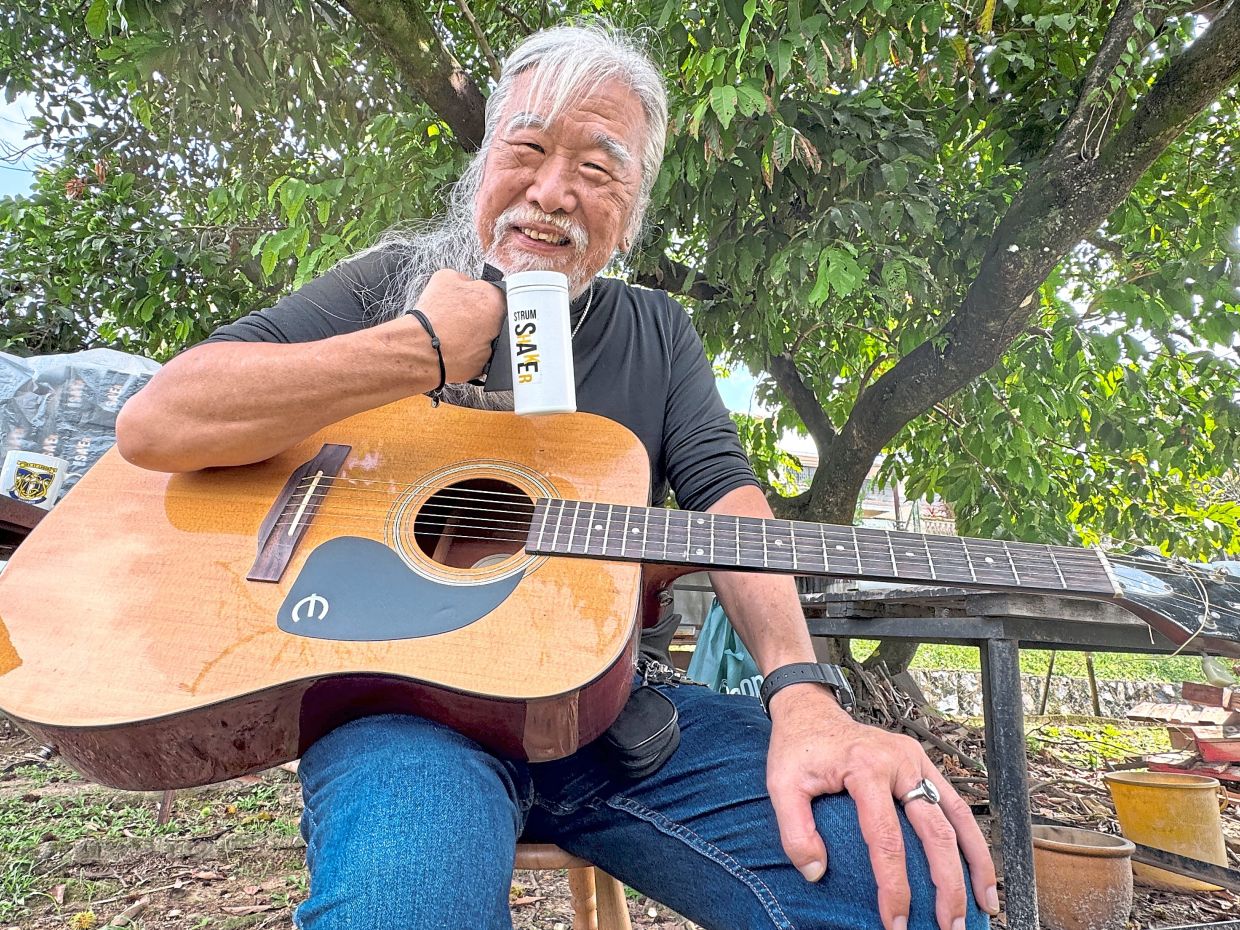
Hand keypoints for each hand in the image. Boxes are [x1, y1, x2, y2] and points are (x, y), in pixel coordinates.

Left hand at [416, 269, 506, 381]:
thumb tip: (492, 340)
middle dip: (482, 311)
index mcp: (500, 308)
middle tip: (471, 328)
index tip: (493, 330)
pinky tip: (442, 311)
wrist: (421, 351)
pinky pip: (451, 284)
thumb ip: (495, 342)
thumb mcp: (487, 358)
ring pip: (470, 290)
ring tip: (453, 321)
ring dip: (466, 302)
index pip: (509, 310)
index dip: (499, 322)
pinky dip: (448, 294)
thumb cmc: (452, 357)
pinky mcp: (443, 277)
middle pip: (489, 298)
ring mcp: (463, 281)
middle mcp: (484, 289)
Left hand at [766, 686, 998, 929]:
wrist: (810, 712)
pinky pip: (955, 805)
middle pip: (935, 831)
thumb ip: (794, 831)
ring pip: (958, 817)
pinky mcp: (923, 764)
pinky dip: (970, 839)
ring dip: (976, 863)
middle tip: (950, 927)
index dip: (894, 886)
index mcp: (865, 767)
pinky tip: (977, 868)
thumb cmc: (797, 749)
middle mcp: (899, 762)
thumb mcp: (781, 785)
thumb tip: (816, 873)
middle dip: (948, 884)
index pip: (887, 838)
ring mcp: (916, 761)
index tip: (896, 922)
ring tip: (985, 904)